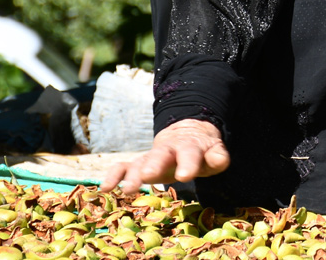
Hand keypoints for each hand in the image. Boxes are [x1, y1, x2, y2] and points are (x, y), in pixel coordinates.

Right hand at [100, 119, 229, 191]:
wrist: (187, 134)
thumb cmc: (202, 151)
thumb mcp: (214, 152)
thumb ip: (217, 157)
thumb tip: (219, 161)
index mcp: (189, 147)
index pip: (190, 154)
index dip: (188, 164)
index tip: (185, 176)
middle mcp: (167, 150)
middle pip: (159, 155)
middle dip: (153, 165)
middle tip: (148, 176)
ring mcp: (151, 156)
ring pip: (139, 162)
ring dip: (132, 175)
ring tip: (127, 190)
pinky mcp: (139, 164)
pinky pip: (123, 167)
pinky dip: (114, 175)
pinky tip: (105, 189)